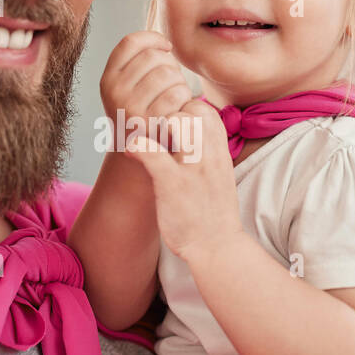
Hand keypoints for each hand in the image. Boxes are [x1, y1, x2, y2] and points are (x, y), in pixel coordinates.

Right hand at [100, 31, 192, 150]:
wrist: (141, 157)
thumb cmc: (143, 114)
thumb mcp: (129, 89)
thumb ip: (139, 64)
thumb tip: (164, 42)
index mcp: (108, 79)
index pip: (131, 42)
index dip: (153, 38)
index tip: (166, 48)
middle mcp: (114, 92)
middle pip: (153, 56)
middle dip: (170, 65)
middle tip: (172, 82)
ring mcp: (130, 108)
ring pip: (168, 73)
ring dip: (180, 82)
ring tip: (176, 96)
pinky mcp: (150, 124)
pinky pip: (177, 95)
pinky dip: (186, 99)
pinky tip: (180, 109)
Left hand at [123, 99, 244, 264]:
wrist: (217, 246)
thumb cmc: (213, 210)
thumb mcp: (218, 172)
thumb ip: (206, 148)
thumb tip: (186, 125)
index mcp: (220, 150)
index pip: (201, 107)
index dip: (180, 110)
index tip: (168, 127)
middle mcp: (210, 154)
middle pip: (188, 108)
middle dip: (166, 114)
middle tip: (154, 134)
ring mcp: (192, 168)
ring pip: (174, 121)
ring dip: (154, 126)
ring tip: (146, 141)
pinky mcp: (173, 184)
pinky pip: (152, 151)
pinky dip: (138, 146)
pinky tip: (133, 151)